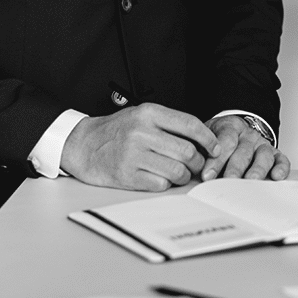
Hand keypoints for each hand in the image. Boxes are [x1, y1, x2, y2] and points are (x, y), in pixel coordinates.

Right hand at [61, 103, 217, 190]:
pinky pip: (160, 184)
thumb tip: (202, 140)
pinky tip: (161, 178)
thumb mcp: (140, 116)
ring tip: (179, 173)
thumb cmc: (116, 131)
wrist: (82, 145)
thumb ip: (168, 123)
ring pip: (177, 170)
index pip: (189, 124)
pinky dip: (166, 183)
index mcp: (148, 113)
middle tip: (196, 165)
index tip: (215, 148)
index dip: (208, 138)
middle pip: (187, 151)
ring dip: (184, 175)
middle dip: (197, 162)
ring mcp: (133, 154)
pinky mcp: (127, 175)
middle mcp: (141, 132)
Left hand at [202, 115, 289, 181]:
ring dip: (257, 169)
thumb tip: (190, 169)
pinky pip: (281, 159)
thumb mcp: (206, 137)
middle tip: (228, 180)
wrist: (235, 128)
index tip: (207, 175)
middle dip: (235, 168)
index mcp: (230, 127)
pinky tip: (276, 176)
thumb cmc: (218, 137)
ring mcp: (262, 144)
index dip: (216, 159)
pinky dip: (281, 168)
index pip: (225, 141)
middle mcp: (248, 135)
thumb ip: (200, 150)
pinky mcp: (274, 153)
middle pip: (243, 151)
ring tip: (251, 181)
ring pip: (263, 155)